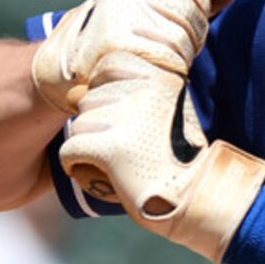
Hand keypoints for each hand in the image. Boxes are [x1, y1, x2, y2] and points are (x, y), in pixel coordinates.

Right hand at [32, 0, 241, 115]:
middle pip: (188, 10)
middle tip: (171, 48)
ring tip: (156, 61)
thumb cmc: (130, 37)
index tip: (184, 22)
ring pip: (179, 37)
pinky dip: (166, 71)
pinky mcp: (115, 44)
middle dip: (190, 35)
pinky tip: (150, 73)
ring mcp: (116, 13)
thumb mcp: (165, 11)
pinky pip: (165, 59)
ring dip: (178, 56)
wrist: (74, 72)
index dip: (198, 7)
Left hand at [60, 51, 264, 263]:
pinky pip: (70, 150)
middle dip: (100, 126)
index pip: (108, 67)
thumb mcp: (157, 112)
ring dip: (92, 147)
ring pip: (79, 125)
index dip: (110, 98)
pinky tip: (104, 174)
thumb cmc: (172, 155)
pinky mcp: (113, 148)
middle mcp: (146, 90)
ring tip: (123, 162)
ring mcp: (128, 118)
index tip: (132, 121)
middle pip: (89, 99)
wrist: (194, 196)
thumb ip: (121, 94)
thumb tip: (72, 94)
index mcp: (160, 75)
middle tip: (132, 147)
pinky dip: (77, 165)